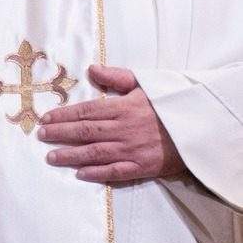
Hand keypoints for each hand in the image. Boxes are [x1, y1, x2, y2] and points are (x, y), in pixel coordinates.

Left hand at [37, 64, 185, 183]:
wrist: (201, 127)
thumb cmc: (171, 104)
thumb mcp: (145, 84)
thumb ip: (117, 76)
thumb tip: (91, 69)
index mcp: (123, 107)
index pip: (85, 112)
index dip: (63, 115)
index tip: (45, 119)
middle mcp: (124, 129)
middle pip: (84, 132)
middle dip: (60, 134)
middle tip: (41, 136)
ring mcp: (132, 149)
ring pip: (94, 153)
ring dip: (70, 155)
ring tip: (51, 157)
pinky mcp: (143, 166)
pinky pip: (115, 171)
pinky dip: (96, 173)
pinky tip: (79, 174)